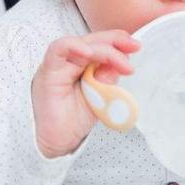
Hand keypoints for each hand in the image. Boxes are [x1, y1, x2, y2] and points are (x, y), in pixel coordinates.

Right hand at [31, 31, 138, 158]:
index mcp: (81, 66)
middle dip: (114, 41)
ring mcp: (58, 65)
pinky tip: (88, 53)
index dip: (118, 42)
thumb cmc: (73, 122)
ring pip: (80, 44)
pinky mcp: (48, 72)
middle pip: (92, 41)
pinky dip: (73, 47)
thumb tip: (119, 64)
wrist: (56, 143)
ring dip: (102, 48)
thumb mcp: (100, 98)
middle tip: (134, 47)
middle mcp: (69, 62)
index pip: (99, 45)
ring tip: (121, 61)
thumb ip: (107, 80)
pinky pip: (57, 50)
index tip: (136, 46)